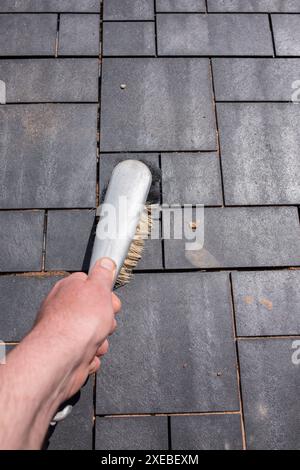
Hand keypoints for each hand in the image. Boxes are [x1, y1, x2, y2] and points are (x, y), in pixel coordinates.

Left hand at [33, 257, 120, 401]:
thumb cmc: (78, 323)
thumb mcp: (98, 288)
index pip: (91, 285)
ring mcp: (64, 333)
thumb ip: (103, 274)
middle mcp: (63, 309)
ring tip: (93, 342)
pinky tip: (87, 355)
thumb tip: (104, 262)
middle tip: (103, 323)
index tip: (110, 301)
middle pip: (96, 312)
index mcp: (69, 289)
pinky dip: (91, 357)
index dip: (105, 294)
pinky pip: (89, 355)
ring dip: (101, 341)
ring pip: (95, 335)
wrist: (62, 359)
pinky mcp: (67, 354)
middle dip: (106, 321)